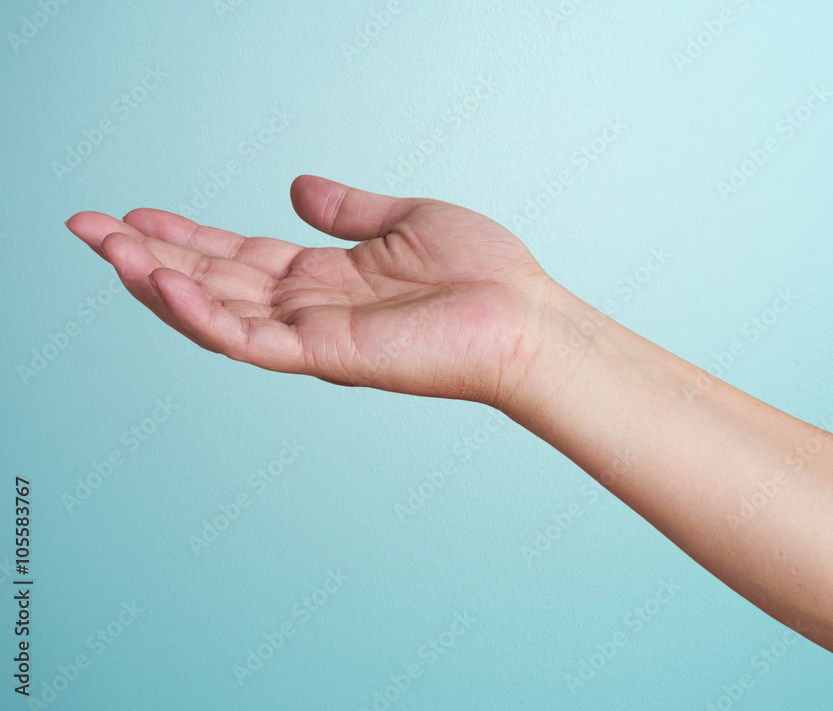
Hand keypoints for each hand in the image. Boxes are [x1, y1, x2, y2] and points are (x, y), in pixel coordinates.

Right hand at [66, 175, 556, 406]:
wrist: (526, 318)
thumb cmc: (483, 275)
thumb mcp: (405, 222)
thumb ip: (347, 210)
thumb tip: (296, 186)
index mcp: (325, 278)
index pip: (237, 256)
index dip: (184, 235)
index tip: (133, 213)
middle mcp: (309, 310)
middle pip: (212, 281)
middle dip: (147, 255)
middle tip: (84, 225)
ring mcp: (313, 336)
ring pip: (216, 311)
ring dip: (155, 280)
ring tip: (105, 246)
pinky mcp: (326, 355)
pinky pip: (248, 338)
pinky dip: (200, 312)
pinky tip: (159, 280)